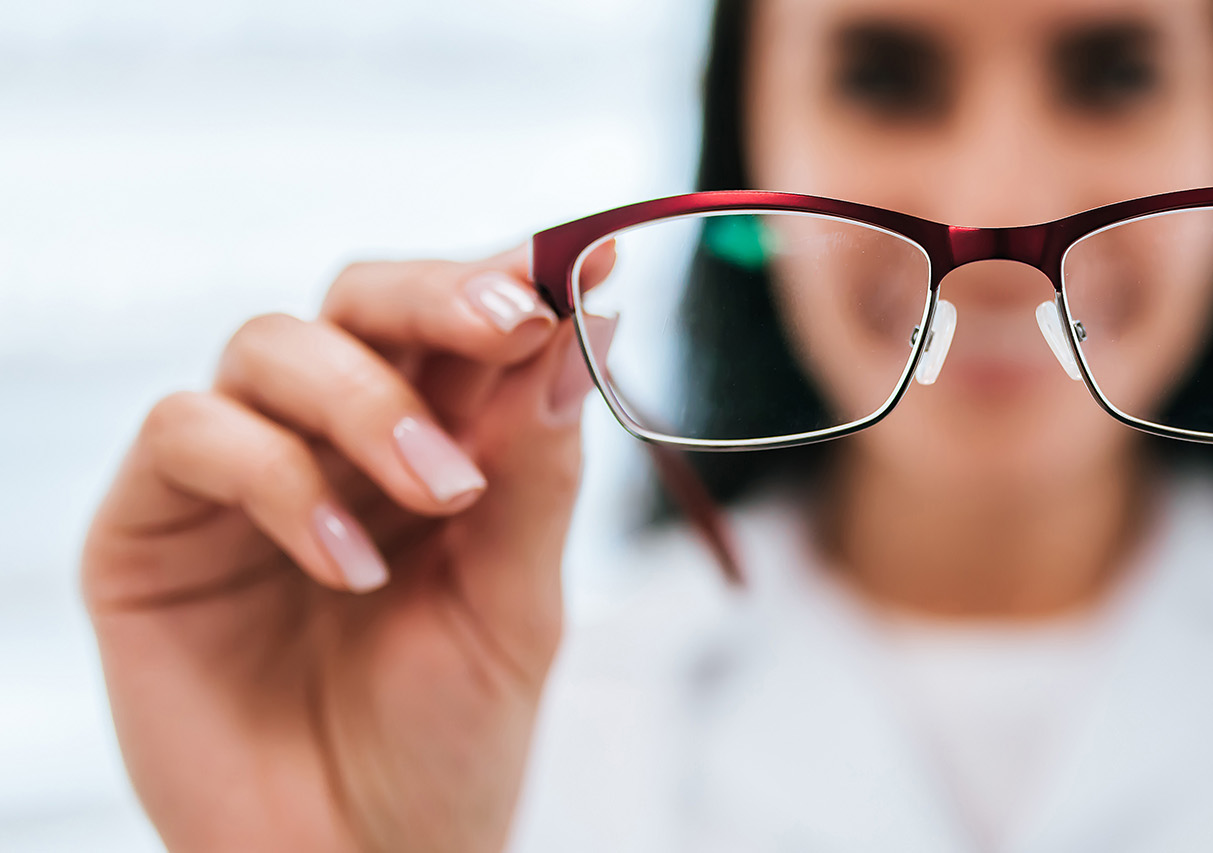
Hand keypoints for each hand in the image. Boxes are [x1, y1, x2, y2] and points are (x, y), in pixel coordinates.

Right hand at [83, 245, 612, 850]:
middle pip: (361, 298)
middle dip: (440, 295)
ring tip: (440, 493)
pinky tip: (350, 565)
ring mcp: (237, 476)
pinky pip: (191, 434)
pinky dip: (278, 477)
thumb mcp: (515, 604)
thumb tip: (578, 323)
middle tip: (512, 321)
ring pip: (272, 343)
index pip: (462, 323)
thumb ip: (533, 470)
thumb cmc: (446, 743)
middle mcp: (332, 439)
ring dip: (367, 398)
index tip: (584, 260)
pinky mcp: (150, 528)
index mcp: (435, 442)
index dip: (516, 278)